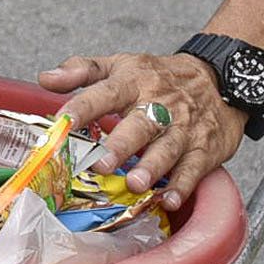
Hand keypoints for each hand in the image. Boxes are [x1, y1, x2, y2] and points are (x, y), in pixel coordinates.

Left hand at [43, 48, 244, 212]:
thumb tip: (45, 78)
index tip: (62, 122)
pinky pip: (194, 169)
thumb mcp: (121, 64)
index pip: (104, 93)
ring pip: (167, 148)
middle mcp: (159, 105)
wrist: (218, 79)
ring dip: (151, 168)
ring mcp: (183, 128)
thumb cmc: (160, 77)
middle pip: (139, 125)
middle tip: (100, 165)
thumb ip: (81, 70)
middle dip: (120, 146)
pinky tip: (169, 199)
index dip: (82, 107)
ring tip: (134, 185)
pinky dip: (183, 186)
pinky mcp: (204, 149)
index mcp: (132, 82)